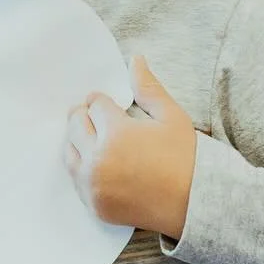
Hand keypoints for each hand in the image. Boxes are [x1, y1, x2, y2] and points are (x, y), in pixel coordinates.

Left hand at [65, 54, 195, 239]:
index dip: (101, 101)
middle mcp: (98, 158)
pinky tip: (97, 163)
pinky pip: (76, 180)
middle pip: (75, 125)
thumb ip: (148, 88)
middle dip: (84, 116)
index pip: (95, 105)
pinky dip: (82, 168)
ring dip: (78, 141)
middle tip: (95, 117)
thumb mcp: (172, 117)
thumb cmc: (186, 157)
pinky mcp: (94, 204)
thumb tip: (134, 59)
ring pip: (70, 152)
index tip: (106, 104)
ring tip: (94, 139)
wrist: (194, 204)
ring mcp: (93, 184)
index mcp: (116, 132)